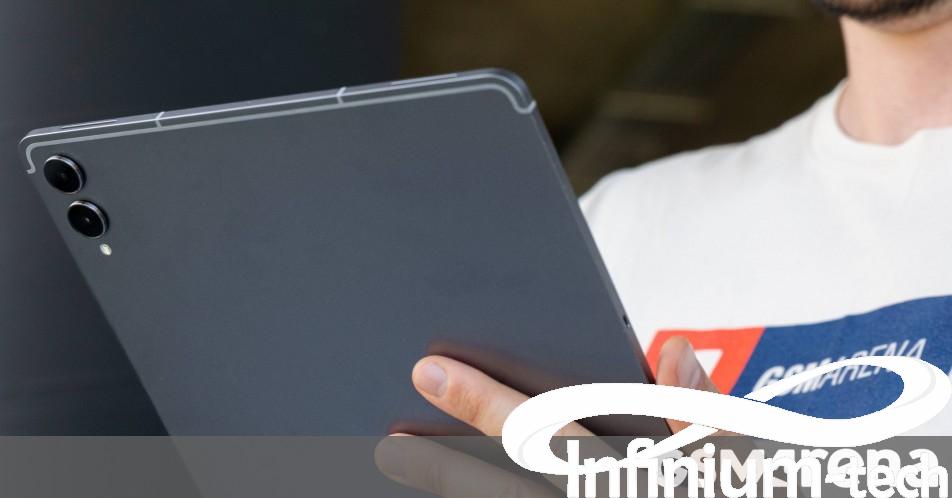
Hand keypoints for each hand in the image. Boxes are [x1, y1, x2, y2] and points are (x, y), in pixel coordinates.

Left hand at [375, 336, 720, 495]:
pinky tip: (467, 491)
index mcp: (634, 481)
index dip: (483, 404)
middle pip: (508, 492)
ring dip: (461, 495)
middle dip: (446, 470)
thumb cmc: (731, 497)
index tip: (429, 371)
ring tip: (408, 473)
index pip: (546, 433)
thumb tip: (671, 348)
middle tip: (390, 445)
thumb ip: (702, 409)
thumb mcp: (741, 461)